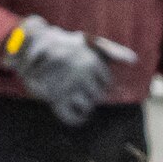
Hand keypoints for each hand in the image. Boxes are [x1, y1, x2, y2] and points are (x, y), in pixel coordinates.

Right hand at [4, 18, 131, 122]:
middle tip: (80, 90)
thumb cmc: (63, 43)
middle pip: (97, 96)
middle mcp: (81, 73)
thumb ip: (112, 51)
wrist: (28, 44)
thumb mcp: (87, 42)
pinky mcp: (54, 97)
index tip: (89, 81)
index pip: (106, 83)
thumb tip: (134, 60)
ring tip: (76, 98)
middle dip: (90, 95)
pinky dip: (77, 119)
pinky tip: (78, 115)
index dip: (99, 85)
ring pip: (87, 107)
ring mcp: (68, 85)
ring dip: (84, 106)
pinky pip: (72, 118)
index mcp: (92, 60)